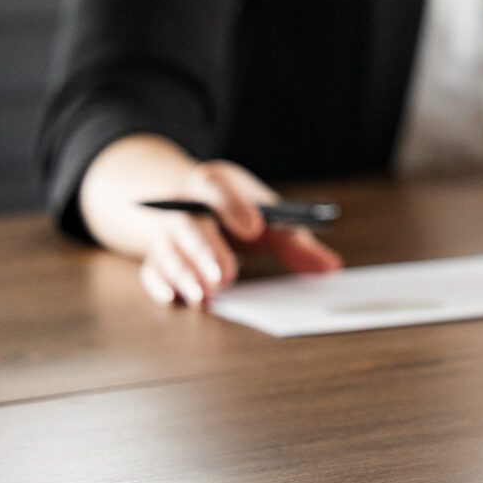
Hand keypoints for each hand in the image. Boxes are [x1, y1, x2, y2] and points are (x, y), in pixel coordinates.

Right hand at [135, 161, 341, 308]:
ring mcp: (165, 232)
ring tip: (206, 296)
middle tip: (227, 277)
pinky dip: (160, 284)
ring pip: (168, 250)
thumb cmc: (236, 211)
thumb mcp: (264, 217)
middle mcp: (183, 205)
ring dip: (185, 274)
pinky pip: (150, 269)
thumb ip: (296, 242)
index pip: (218, 187)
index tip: (255, 227)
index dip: (234, 205)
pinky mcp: (154, 256)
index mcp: (212, 183)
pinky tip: (174, 299)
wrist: (184, 200)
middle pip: (191, 225)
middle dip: (208, 251)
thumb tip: (331, 269)